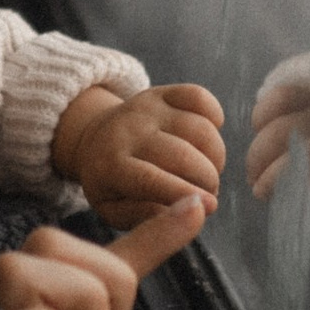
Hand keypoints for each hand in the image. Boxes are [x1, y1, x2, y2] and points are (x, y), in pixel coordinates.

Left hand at [53, 83, 225, 227]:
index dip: (184, 192)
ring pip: (198, 128)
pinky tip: (209, 136)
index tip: (211, 205)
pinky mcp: (161, 93)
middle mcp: (126, 132)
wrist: (93, 140)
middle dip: (207, 179)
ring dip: (216, 156)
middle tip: (208, 191)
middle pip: (181, 155)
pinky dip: (215, 115)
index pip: (150, 180)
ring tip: (208, 171)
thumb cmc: (111, 184)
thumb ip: (145, 217)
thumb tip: (185, 211)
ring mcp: (144, 108)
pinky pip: (199, 97)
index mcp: (110, 166)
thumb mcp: (114, 210)